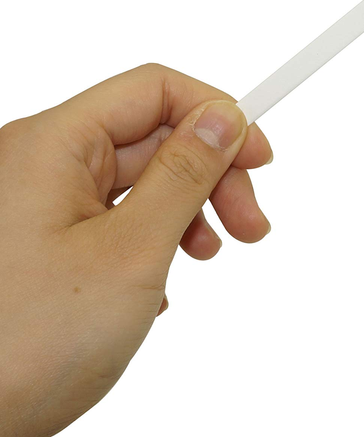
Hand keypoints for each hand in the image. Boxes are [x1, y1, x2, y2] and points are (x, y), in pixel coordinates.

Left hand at [0, 64, 272, 436]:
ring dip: (190, 211)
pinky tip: (161, 287)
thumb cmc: (29, 345)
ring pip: (140, 182)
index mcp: (50, 146)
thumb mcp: (133, 250)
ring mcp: (41, 209)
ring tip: (213, 255)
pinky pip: (118, 220)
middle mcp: (40, 166)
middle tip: (252, 225)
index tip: (261, 158)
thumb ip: (184, 174)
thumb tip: (221, 119)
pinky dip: (154, 243)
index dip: (216, 114)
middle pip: (153, 137)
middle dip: (212, 175)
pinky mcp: (47, 250)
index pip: (154, 90)